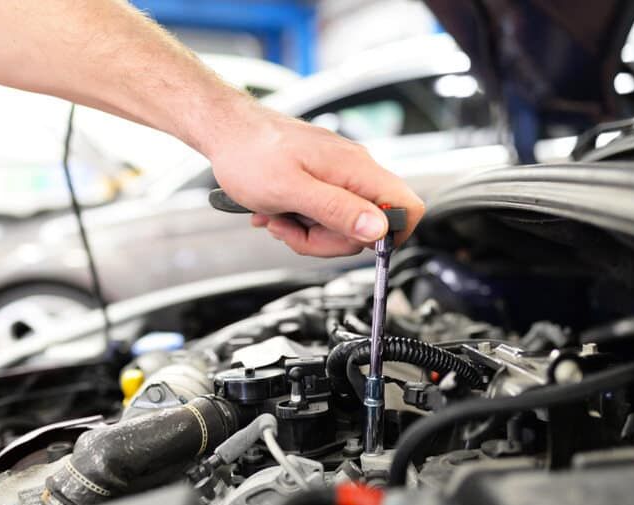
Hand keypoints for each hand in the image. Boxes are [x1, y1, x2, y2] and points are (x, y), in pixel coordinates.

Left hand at [207, 104, 423, 256]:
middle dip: (329, 240)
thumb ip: (337, 210)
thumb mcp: (291, 191)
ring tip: (279, 218)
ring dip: (308, 233)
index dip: (390, 236)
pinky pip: (324, 214)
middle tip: (295, 231)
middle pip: (369, 227)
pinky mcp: (322, 180)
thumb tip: (377, 229)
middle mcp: (354, 169)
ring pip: (343, 224)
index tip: (353, 243)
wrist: (226, 131)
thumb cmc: (251, 154)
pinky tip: (278, 212)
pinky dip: (301, 221)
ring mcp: (339, 174)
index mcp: (356, 169)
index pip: (407, 207)